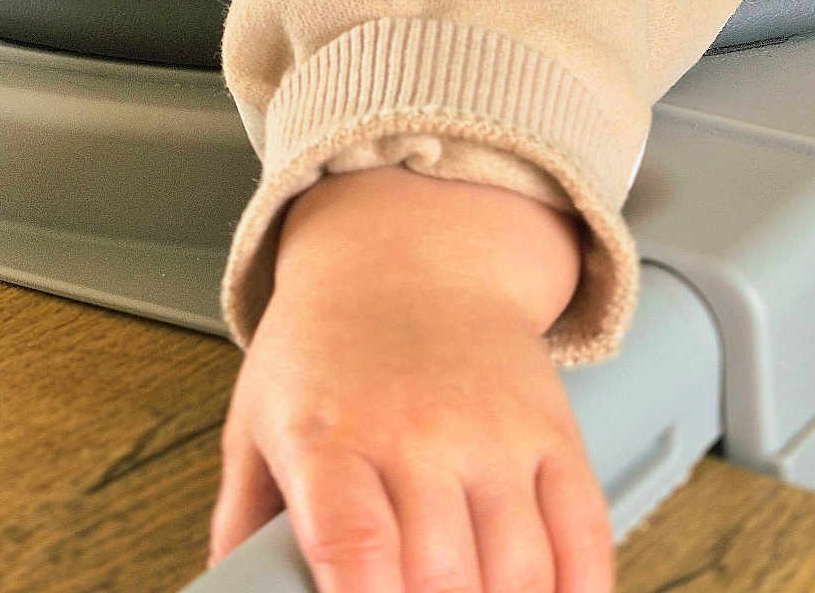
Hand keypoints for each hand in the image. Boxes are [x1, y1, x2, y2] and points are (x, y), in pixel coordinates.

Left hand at [207, 170, 614, 592]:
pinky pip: (584, 539)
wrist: (408, 255)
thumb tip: (230, 592)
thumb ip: (242, 523)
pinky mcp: (553, 434)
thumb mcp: (256, 420)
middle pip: (442, 578)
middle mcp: (417, 431)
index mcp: (329, 437)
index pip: (352, 541)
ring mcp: (493, 433)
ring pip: (519, 572)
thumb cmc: (326, 351)